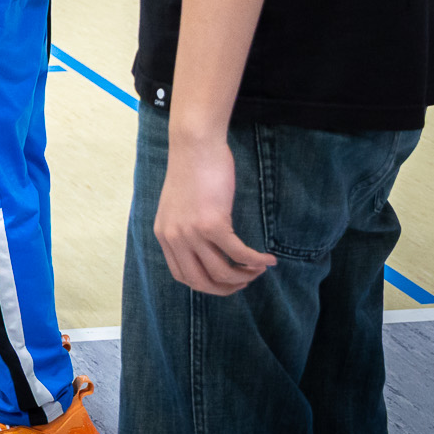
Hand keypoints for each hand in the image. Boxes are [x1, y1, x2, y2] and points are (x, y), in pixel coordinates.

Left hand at [153, 132, 277, 294]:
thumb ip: (185, 229)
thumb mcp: (179, 206)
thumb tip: (205, 251)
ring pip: (223, 272)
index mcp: (164, 235)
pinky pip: (239, 254)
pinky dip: (256, 261)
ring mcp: (192, 233)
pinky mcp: (212, 224)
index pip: (182, 276)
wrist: (194, 145)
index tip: (225, 282)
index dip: (207, 286)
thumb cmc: (191, 171)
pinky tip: (269, 260)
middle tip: (245, 282)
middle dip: (226, 288)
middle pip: (201, 282)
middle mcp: (174, 238)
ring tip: (259, 269)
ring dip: (245, 276)